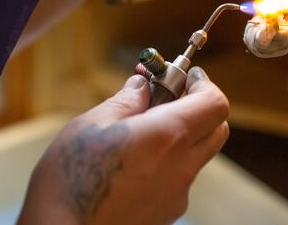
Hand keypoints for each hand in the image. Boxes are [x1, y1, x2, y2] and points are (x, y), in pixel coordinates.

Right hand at [18, 67, 229, 224]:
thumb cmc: (71, 179)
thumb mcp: (92, 125)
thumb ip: (125, 102)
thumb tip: (141, 86)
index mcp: (167, 136)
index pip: (215, 103)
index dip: (204, 84)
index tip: (186, 76)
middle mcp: (182, 167)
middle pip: (216, 129)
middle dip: (200, 107)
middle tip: (169, 97)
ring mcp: (177, 194)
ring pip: (198, 155)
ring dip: (183, 136)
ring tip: (142, 131)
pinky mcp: (166, 213)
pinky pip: (179, 179)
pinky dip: (168, 162)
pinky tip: (134, 163)